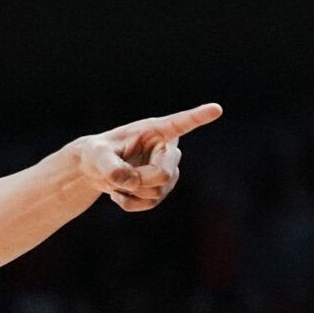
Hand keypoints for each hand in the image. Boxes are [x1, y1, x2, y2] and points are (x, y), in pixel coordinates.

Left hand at [74, 104, 221, 211]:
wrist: (97, 170)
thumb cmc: (97, 154)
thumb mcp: (96, 156)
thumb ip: (109, 167)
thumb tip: (128, 182)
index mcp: (154, 130)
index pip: (179, 124)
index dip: (198, 117)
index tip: (216, 109)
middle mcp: (166, 148)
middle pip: (164, 173)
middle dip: (139, 180)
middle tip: (119, 177)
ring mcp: (168, 169)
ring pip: (158, 191)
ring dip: (133, 192)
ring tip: (117, 183)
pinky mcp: (163, 188)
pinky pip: (151, 203)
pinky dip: (131, 203)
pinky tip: (119, 194)